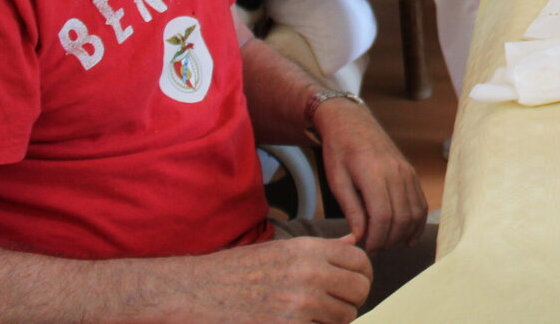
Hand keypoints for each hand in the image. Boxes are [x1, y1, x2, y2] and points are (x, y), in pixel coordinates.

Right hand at [193, 234, 370, 322]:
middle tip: (334, 305)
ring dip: (332, 320)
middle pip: (360, 290)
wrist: (197, 293)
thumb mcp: (282, 250)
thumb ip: (322, 249)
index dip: (362, 275)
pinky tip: (297, 323)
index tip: (353, 284)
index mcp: (309, 249)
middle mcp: (310, 274)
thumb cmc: (237, 271)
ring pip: (345, 316)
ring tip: (310, 316)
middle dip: (351, 300)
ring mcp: (301, 304)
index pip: (361, 261)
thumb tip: (354, 243)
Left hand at [315, 100, 427, 253]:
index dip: (376, 239)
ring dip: (402, 234)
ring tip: (385, 242)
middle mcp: (396, 172)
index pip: (384, 217)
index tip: (365, 249)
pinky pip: (421, 202)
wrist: (352, 122)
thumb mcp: (337, 181)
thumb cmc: (339, 151)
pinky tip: (407, 237)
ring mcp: (407, 172)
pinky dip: (417, 222)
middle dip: (388, 240)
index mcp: (374, 173)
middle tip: (373, 249)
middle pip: (402, 218)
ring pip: (415, 212)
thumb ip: (351, 210)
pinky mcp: (412, 173)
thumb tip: (359, 238)